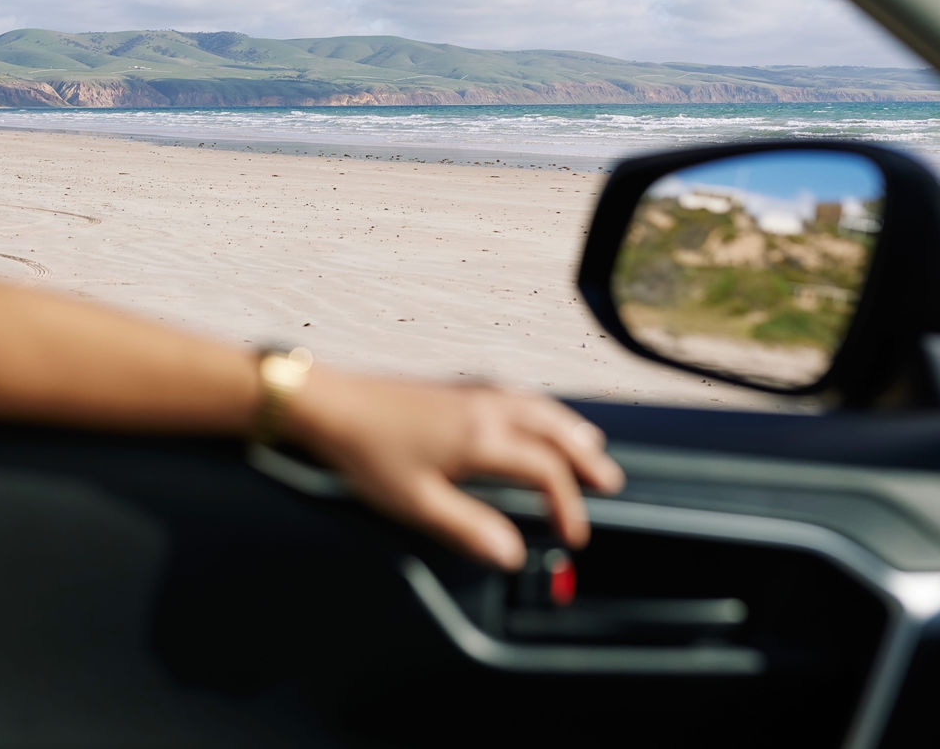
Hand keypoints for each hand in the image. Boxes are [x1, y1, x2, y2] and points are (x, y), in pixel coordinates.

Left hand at [285, 369, 625, 569]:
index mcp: (481, 438)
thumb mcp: (416, 502)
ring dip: (566, 426)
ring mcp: (470, 391)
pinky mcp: (454, 385)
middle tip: (608, 479)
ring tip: (588, 443)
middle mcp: (484, 407)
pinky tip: (532, 414)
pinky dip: (539, 407)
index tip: (572, 532)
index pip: (544, 470)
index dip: (567, 503)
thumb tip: (509, 554)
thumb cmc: (366, 452)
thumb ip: (468, 528)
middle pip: (552, 428)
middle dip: (584, 455)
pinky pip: (515, 393)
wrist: (330, 403)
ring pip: (536, 404)